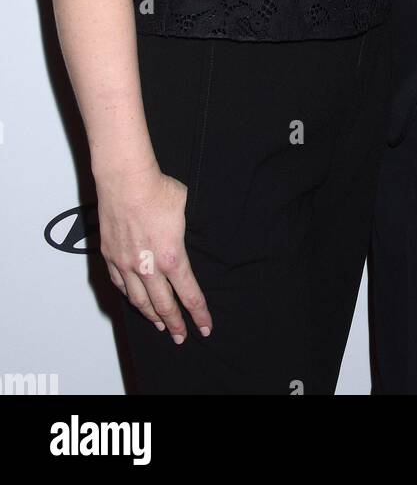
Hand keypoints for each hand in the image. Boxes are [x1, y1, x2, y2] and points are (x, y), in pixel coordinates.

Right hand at [96, 163, 212, 340]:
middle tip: (181, 337)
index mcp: (172, 258)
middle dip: (175, 325)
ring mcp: (126, 265)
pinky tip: (135, 300)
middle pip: (164, 306)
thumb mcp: (185, 210)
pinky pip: (120, 285)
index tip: (205, 328)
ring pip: (139, 301)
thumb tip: (181, 233)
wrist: (126, 181)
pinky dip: (130, 297)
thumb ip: (184, 231)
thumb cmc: (158, 191)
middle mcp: (148, 268)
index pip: (190, 296)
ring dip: (151, 316)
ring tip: (160, 325)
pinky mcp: (110, 256)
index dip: (199, 315)